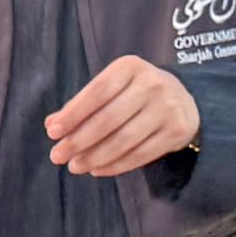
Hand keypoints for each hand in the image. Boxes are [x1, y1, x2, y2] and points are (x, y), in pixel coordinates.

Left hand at [43, 55, 200, 179]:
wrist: (184, 101)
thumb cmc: (134, 93)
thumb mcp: (112, 88)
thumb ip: (82, 104)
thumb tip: (51, 124)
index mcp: (130, 67)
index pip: (97, 92)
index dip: (73, 113)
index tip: (52, 132)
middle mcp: (152, 84)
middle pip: (108, 119)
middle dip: (78, 141)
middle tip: (57, 156)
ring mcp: (167, 108)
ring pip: (123, 140)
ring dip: (94, 157)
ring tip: (75, 166)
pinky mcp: (176, 131)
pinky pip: (140, 154)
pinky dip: (115, 165)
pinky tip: (97, 169)